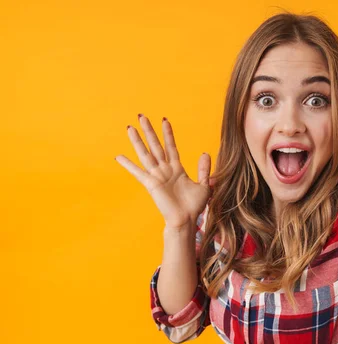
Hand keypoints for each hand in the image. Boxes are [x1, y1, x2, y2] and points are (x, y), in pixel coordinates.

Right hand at [115, 114, 212, 228]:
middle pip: (156, 146)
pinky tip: (119, 156)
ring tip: (130, 128)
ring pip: (146, 154)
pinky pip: (138, 172)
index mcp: (177, 169)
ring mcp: (157, 176)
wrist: (186, 220)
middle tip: (142, 116)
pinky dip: (128, 165)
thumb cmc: (194, 206)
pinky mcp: (151, 184)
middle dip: (149, 131)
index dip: (168, 134)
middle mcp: (165, 170)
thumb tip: (205, 153)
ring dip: (138, 141)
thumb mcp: (204, 185)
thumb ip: (203, 169)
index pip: (171, 147)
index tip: (164, 119)